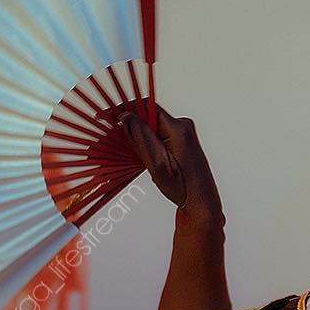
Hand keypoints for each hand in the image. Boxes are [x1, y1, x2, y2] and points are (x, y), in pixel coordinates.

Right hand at [117, 104, 222, 219]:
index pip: (147, 107)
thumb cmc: (183, 188)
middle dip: (129, 126)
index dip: (125, 109)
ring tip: (133, 155)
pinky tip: (145, 158)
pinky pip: (158, 135)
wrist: (201, 202)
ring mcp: (183, 134)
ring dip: (138, 137)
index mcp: (179, 129)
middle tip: (112, 138)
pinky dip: (147, 143)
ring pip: (152, 127)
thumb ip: (142, 138)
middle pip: (148, 116)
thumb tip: (126, 116)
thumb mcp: (157, 164)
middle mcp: (183, 126)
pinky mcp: (181, 141)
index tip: (108, 117)